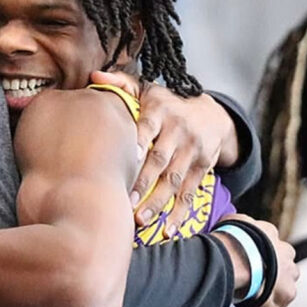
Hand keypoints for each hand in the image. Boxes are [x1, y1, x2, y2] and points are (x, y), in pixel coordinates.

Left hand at [91, 71, 237, 230]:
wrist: (212, 115)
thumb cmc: (167, 103)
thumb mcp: (148, 89)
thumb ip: (121, 83)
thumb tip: (94, 76)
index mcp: (161, 111)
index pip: (148, 126)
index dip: (139, 141)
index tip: (128, 156)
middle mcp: (178, 131)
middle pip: (160, 159)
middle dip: (144, 181)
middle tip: (126, 201)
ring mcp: (192, 151)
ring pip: (175, 179)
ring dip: (158, 202)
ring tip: (141, 220)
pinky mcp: (202, 169)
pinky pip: (190, 193)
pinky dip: (179, 213)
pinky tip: (167, 230)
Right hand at [217, 214, 298, 306]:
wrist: (235, 258)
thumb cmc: (230, 238)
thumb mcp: (233, 220)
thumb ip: (240, 223)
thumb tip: (237, 224)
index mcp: (272, 234)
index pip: (271, 244)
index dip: (261, 255)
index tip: (251, 262)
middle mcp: (286, 254)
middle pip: (284, 266)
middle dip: (274, 274)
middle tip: (254, 282)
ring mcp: (288, 278)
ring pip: (283, 289)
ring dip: (272, 294)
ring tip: (252, 302)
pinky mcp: (284, 298)